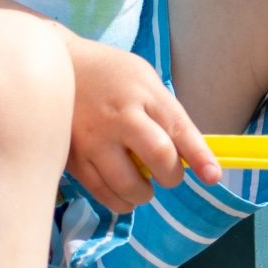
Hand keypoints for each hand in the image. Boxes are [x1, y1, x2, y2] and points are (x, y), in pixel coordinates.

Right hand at [63, 34, 220, 214]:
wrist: (54, 66)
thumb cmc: (109, 74)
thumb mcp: (144, 79)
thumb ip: (164, 113)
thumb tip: (189, 155)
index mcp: (144, 94)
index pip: (180, 129)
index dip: (200, 157)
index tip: (213, 176)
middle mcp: (120, 117)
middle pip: (158, 158)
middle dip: (171, 176)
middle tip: (167, 174)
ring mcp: (93, 138)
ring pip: (128, 184)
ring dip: (144, 193)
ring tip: (143, 186)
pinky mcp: (72, 157)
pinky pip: (101, 192)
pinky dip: (119, 200)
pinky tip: (123, 193)